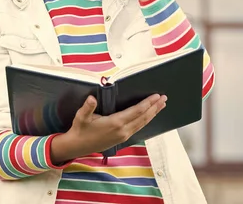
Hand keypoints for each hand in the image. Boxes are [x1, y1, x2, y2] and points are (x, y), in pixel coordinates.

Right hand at [50, 93, 166, 163]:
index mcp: (115, 123)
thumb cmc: (80, 129)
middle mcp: (123, 130)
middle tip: (164, 98)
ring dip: (153, 114)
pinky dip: (146, 120)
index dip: (148, 103)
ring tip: (161, 105)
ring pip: (142, 123)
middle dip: (155, 107)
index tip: (156, 96)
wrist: (78, 146)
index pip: (137, 111)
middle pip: (143, 117)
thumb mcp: (81, 117)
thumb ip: (87, 107)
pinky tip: (149, 116)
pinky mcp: (122, 138)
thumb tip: (91, 98)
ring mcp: (124, 135)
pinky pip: (138, 127)